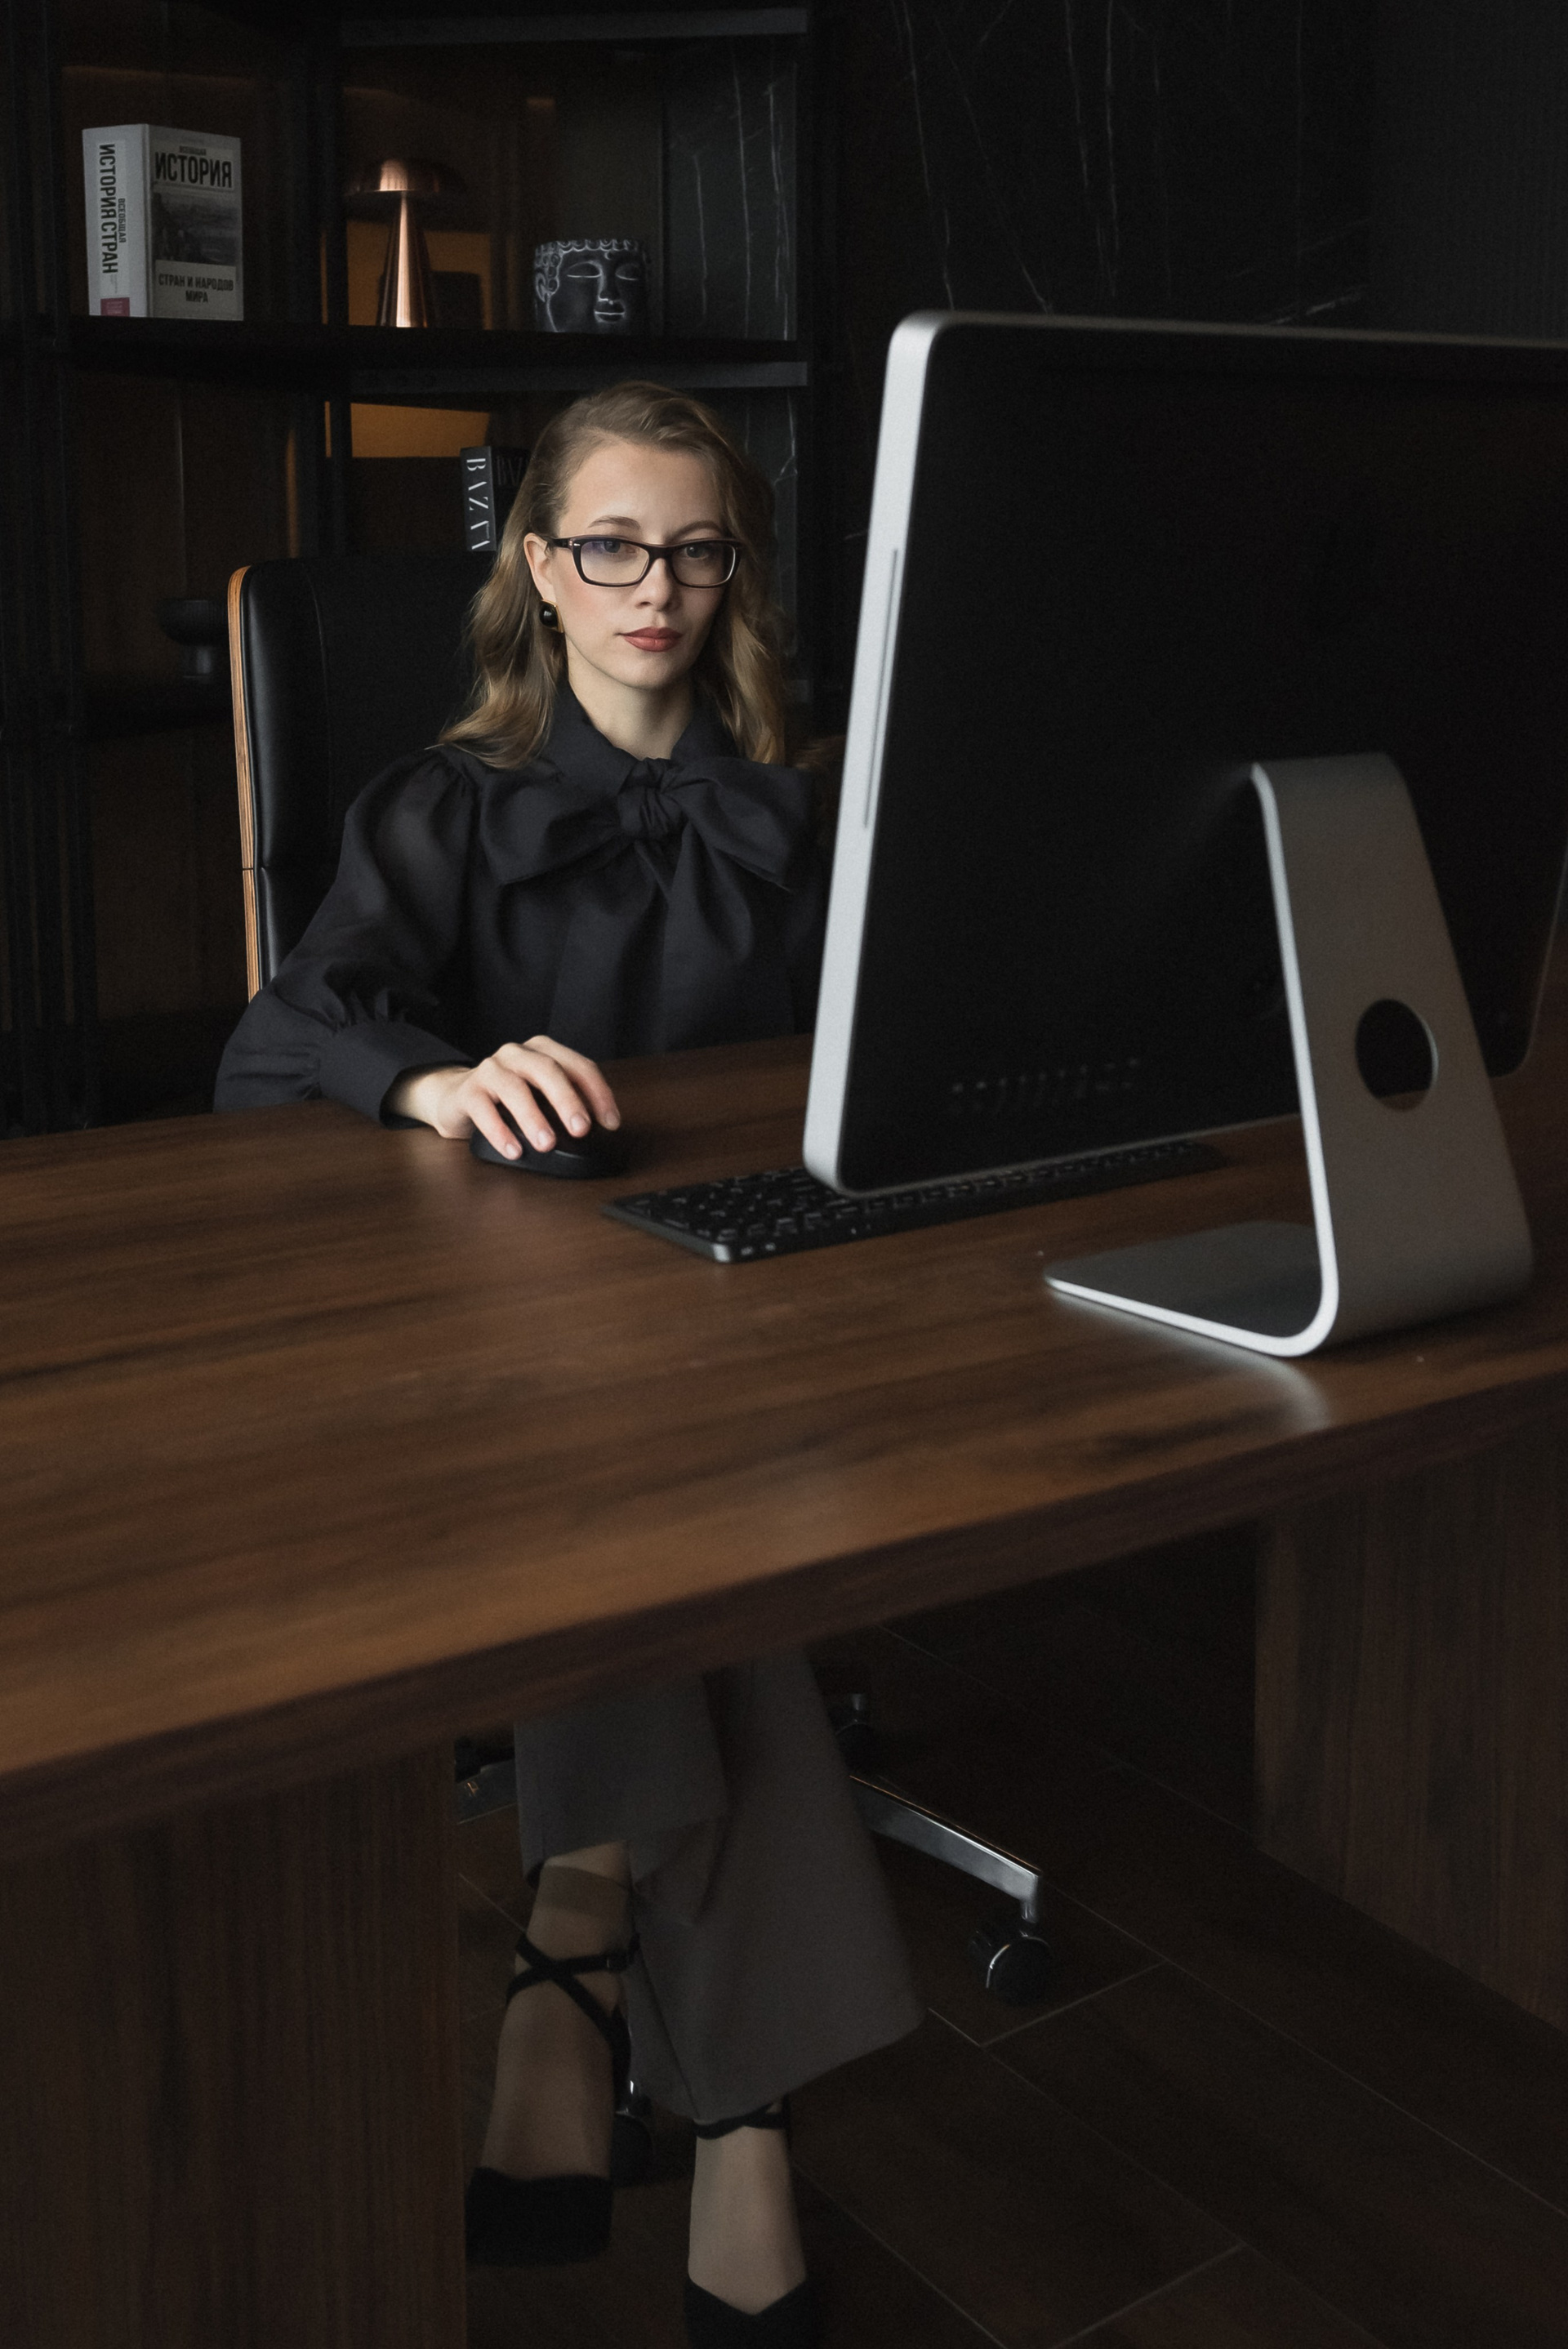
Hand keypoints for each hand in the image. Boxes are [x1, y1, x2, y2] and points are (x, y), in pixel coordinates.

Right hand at [387, 1037, 620, 1161]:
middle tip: (581, 1130)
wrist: (454, 1098)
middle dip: (567, 1100)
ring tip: (547, 1144)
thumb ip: (566, 1105)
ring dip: (533, 1117)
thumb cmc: (507, 1100)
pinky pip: (483, 1109)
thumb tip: (597, 1131)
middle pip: (547, 1070)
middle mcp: (517, 1054)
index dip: (598, 1094)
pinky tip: (513, 1150)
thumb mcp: (542, 1097)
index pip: (579, 1067)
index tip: (610, 1123)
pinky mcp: (467, 1091)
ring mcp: (490, 1069)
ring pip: (514, 1088)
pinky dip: (499, 1131)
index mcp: (543, 1052)